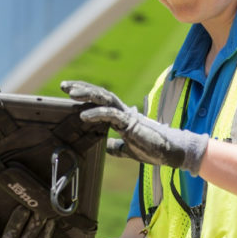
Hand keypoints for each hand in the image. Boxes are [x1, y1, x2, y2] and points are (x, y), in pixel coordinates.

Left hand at [61, 80, 208, 172]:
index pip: (101, 100)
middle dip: (82, 89)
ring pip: (105, 99)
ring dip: (87, 95)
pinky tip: (84, 116)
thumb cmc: (154, 149)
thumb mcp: (129, 149)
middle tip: (64, 86)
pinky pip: (111, 116)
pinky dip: (96, 114)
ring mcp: (127, 116)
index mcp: (122, 116)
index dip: (85, 95)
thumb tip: (106, 146)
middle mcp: (123, 112)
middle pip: (100, 94)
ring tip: (71, 94)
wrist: (172, 152)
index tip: (69, 93)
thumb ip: (117, 146)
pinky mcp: (131, 123)